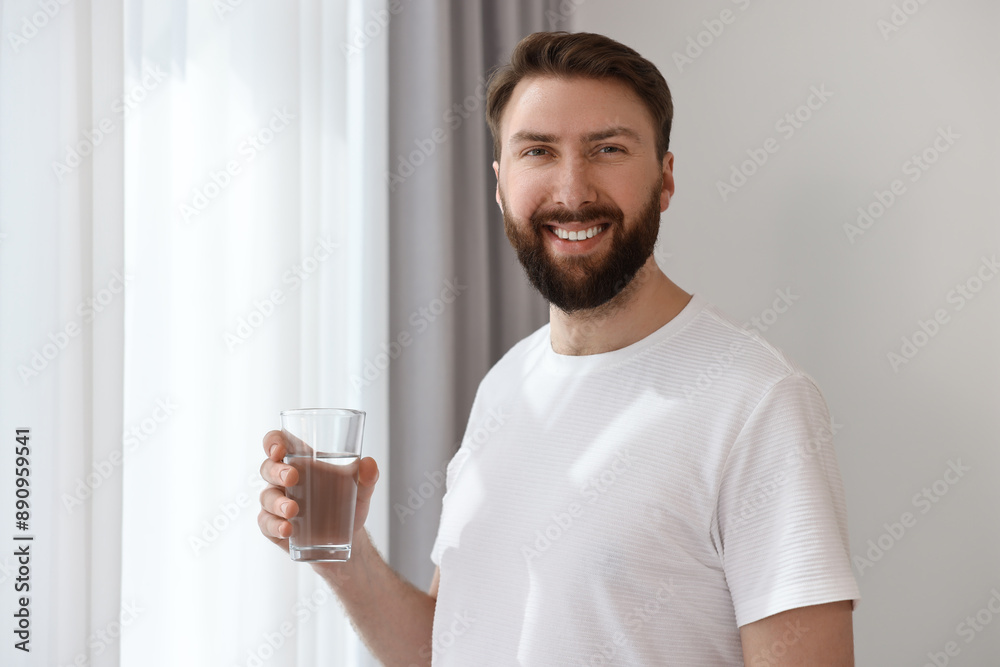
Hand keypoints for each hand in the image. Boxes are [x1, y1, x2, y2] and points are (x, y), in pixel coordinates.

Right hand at [257, 430, 379, 551]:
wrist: (347, 538)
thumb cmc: (349, 504)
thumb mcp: (361, 489)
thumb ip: (367, 476)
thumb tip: (370, 464)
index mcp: (302, 461)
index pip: (278, 442)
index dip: (273, 441)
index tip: (279, 449)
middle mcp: (284, 479)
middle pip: (268, 467)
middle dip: (276, 471)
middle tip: (292, 478)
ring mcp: (276, 502)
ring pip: (266, 496)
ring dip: (278, 502)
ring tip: (293, 510)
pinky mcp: (273, 525)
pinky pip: (266, 523)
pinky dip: (275, 525)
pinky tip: (288, 529)